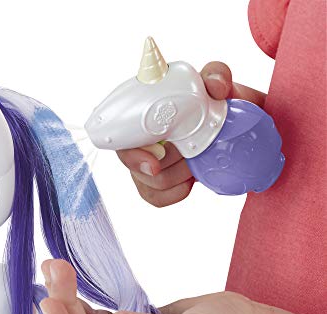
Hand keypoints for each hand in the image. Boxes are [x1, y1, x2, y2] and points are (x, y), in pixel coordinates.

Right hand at [118, 62, 266, 207]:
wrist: (231, 125)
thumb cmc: (216, 101)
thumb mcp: (217, 83)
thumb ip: (217, 75)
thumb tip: (216, 87)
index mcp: (143, 114)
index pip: (121, 141)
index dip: (134, 157)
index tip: (154, 166)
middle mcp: (138, 140)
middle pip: (137, 169)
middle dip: (169, 166)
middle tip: (193, 155)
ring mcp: (147, 163)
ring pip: (150, 185)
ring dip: (178, 177)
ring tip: (196, 162)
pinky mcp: (157, 184)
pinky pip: (156, 198)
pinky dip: (176, 192)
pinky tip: (190, 181)